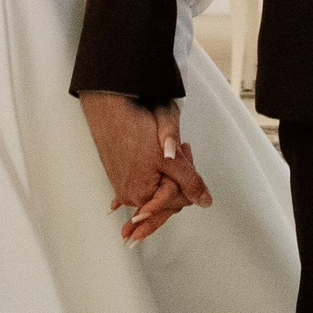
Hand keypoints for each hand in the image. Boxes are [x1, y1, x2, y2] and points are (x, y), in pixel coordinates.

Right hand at [79, 91, 213, 245]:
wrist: (107, 111)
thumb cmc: (132, 130)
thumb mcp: (169, 159)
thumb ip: (190, 182)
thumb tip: (205, 201)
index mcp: (143, 196)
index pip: (179, 200)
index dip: (188, 178)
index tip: (185, 155)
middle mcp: (130, 195)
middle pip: (167, 193)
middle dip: (178, 175)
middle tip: (180, 148)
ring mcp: (123, 186)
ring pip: (157, 185)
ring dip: (167, 171)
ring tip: (166, 147)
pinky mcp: (120, 175)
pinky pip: (142, 180)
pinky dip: (153, 171)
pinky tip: (155, 160)